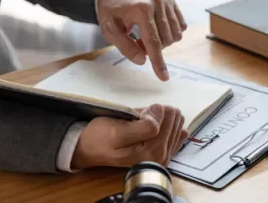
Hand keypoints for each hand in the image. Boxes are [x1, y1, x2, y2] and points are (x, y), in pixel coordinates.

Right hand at [71, 104, 188, 168]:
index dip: (155, 110)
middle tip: (140, 119)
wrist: (90, 149)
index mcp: (153, 153)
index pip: (169, 119)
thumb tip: (162, 111)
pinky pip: (177, 132)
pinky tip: (157, 125)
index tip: (141, 113)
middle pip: (176, 121)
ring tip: (143, 122)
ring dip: (161, 119)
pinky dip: (167, 124)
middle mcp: (162, 158)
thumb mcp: (117, 131)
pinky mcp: (164, 153)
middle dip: (159, 115)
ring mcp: (164, 156)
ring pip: (177, 124)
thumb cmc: (100, 138)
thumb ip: (143, 125)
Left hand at [96, 0, 187, 80]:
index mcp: (141, 8)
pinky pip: (180, 27)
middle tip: (138, 43)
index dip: (158, 61)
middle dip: (153, 48)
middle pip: (165, 40)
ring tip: (146, 35)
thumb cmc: (112, 12)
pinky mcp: (173, 2)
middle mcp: (158, 2)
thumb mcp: (109, 30)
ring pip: (175, 36)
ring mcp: (167, 1)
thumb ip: (125, 46)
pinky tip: (157, 29)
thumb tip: (143, 60)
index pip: (153, 41)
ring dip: (162, 42)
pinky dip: (169, 33)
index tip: (163, 77)